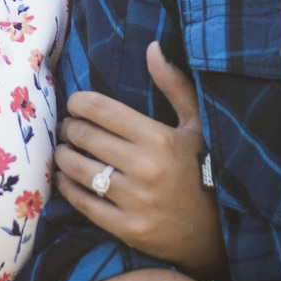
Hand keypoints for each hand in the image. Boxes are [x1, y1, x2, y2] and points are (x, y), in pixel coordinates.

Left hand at [54, 42, 224, 280]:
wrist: (217, 233)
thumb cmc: (204, 170)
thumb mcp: (196, 125)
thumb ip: (174, 85)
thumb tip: (152, 47)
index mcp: (160, 138)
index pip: (101, 110)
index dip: (78, 103)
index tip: (74, 104)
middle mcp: (146, 168)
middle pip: (85, 137)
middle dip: (69, 127)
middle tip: (67, 127)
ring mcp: (135, 201)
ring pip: (78, 169)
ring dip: (63, 156)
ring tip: (63, 150)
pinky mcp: (128, 229)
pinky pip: (83, 203)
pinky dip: (67, 188)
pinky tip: (64, 179)